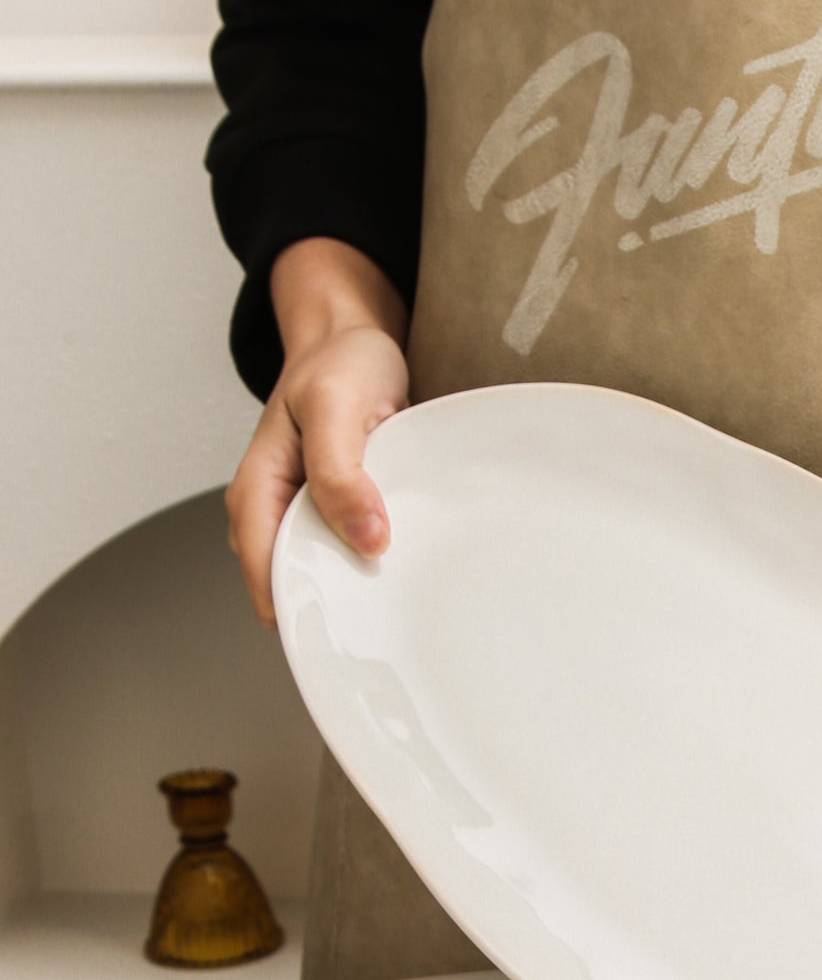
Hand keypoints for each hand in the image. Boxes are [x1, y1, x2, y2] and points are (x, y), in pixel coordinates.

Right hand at [226, 238, 409, 621]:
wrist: (354, 339)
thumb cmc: (337, 366)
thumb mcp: (335, 408)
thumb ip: (341, 472)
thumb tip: (365, 539)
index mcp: (256, 496)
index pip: (269, 578)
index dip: (304, 611)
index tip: (348, 640)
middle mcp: (276, 515)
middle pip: (297, 586)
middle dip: (335, 611)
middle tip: (385, 633)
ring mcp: (307, 517)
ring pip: (327, 574)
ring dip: (359, 590)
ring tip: (400, 610)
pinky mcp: (340, 515)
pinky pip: (352, 555)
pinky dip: (376, 565)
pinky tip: (406, 573)